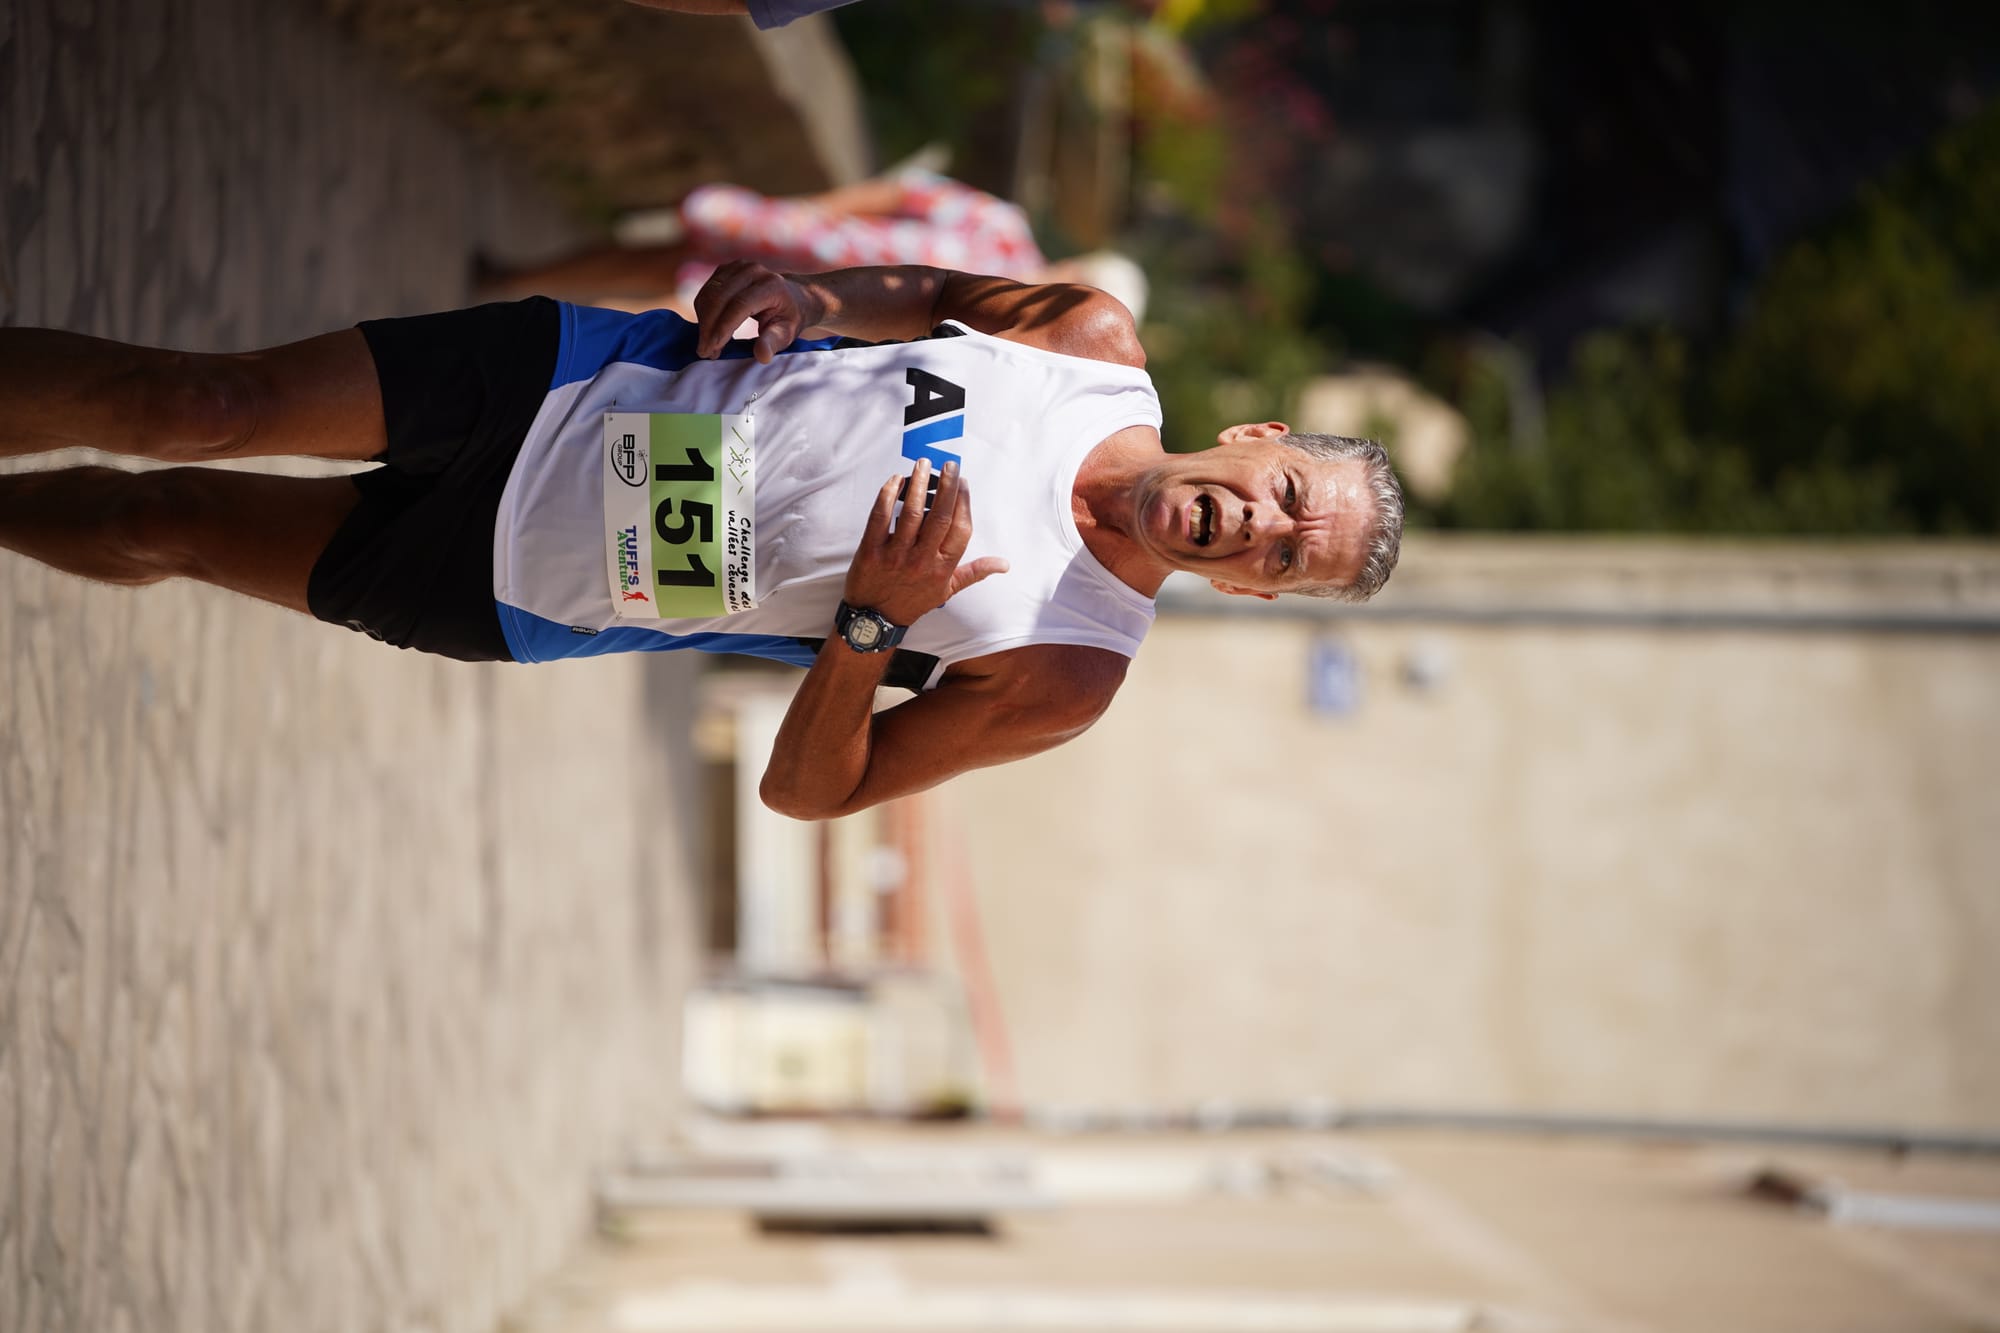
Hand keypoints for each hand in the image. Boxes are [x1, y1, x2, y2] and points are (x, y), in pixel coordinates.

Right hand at [693, 260, 817, 363]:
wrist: (791, 297)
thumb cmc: (788, 318)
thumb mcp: (787, 332)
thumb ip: (773, 342)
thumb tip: (762, 356)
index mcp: (770, 285)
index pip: (739, 305)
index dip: (723, 327)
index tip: (712, 349)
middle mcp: (752, 270)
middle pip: (719, 298)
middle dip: (709, 327)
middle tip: (705, 352)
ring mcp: (737, 267)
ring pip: (709, 295)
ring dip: (703, 322)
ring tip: (708, 345)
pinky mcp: (725, 270)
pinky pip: (706, 292)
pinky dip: (703, 313)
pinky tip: (709, 330)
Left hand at [845, 457, 1007, 627]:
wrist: (875, 620)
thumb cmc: (912, 602)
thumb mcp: (947, 590)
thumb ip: (975, 572)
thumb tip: (1004, 564)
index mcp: (943, 568)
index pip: (961, 530)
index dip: (963, 503)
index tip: (963, 483)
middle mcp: (922, 561)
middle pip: (940, 516)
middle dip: (947, 486)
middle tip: (950, 464)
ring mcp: (895, 556)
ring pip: (911, 512)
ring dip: (919, 484)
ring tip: (923, 464)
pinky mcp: (870, 552)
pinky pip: (880, 517)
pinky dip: (887, 496)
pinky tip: (895, 480)